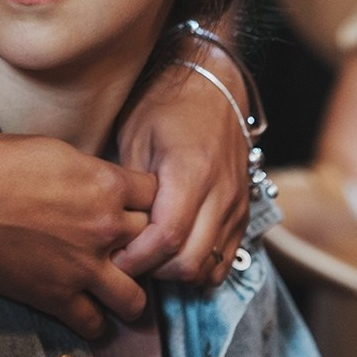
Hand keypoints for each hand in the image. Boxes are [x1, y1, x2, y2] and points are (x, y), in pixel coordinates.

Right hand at [0, 133, 154, 338]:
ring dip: (129, 292)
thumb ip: (85, 167)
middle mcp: (104, 227)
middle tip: (126, 245)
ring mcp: (84, 267)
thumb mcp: (50, 147)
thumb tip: (93, 176)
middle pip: (154, 243)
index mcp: (105, 183)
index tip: (134, 204)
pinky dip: (93, 321)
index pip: (156, 195)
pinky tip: (86, 311)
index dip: (146, 200)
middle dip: (143, 244)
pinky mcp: (58, 297)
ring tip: (115, 286)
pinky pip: (94, 323)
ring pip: (137, 298)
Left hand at [113, 53, 250, 286]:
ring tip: (148, 257)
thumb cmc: (165, 103)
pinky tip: (174, 254)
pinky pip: (227, 257)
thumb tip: (112, 228)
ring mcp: (237, 204)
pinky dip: (201, 266)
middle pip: (191, 261)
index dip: (138, 258)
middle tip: (126, 262)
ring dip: (177, 272)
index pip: (167, 238)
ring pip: (211, 266)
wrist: (210, 83)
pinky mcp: (244, 211)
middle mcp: (221, 193)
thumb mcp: (135, 135)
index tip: (113, 258)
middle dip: (155, 271)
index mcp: (191, 172)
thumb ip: (130, 186)